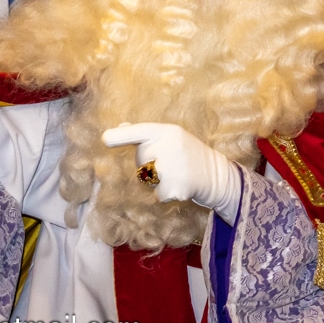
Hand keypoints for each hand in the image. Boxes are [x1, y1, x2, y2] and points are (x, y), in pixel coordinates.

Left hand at [101, 122, 240, 222]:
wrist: (218, 175)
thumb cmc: (188, 153)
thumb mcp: (171, 137)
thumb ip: (146, 134)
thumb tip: (119, 127)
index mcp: (167, 131)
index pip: (140, 131)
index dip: (121, 136)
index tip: (105, 139)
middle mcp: (171, 146)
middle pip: (141, 159)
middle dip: (149, 165)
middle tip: (170, 163)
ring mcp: (176, 167)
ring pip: (148, 178)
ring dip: (157, 181)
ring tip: (176, 174)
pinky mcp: (179, 187)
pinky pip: (158, 194)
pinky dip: (166, 195)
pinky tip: (180, 187)